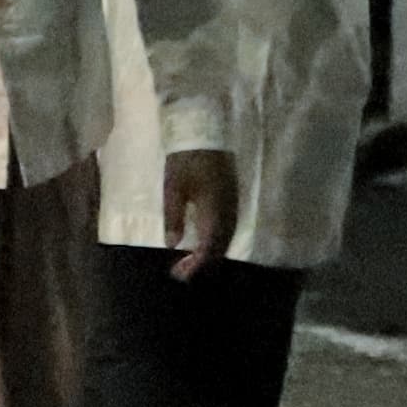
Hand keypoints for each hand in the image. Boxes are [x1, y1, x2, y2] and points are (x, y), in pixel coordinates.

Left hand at [163, 147, 239, 280]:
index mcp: (215, 208)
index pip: (210, 245)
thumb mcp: (172, 188)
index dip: (197, 263)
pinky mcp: (232, 196)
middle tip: (182, 272)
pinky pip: (229, 226)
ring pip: (228, 236)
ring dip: (212, 252)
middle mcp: (230, 208)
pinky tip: (204, 242)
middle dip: (203, 262)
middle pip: (222, 244)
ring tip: (192, 262)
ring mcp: (234, 202)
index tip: (180, 273)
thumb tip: (173, 244)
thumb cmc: (184, 159)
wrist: (203, 133)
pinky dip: (217, 239)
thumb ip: (173, 217)